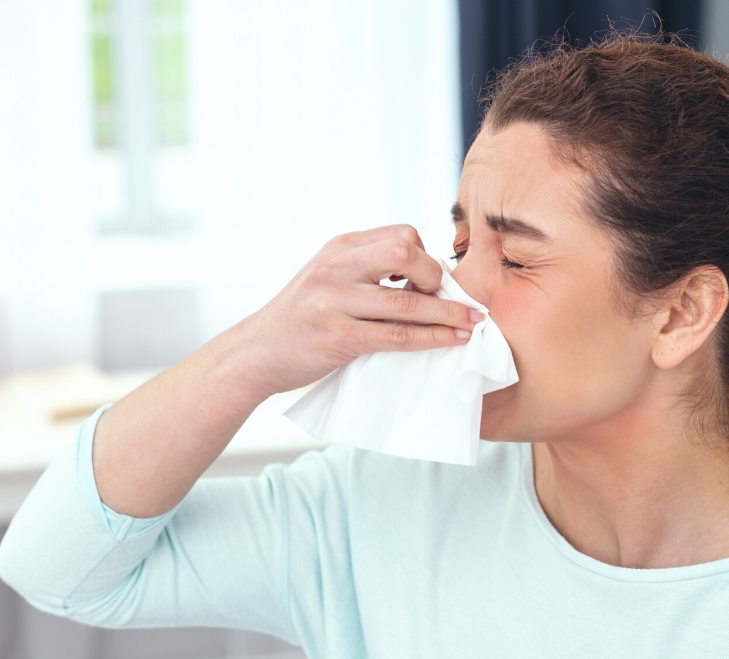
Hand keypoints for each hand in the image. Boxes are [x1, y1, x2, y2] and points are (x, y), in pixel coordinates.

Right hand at [231, 224, 482, 395]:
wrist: (256, 353)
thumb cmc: (300, 318)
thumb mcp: (327, 277)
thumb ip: (366, 269)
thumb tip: (426, 274)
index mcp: (339, 247)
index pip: (401, 234)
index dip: (428, 255)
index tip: (435, 280)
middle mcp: (336, 267)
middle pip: (406, 252)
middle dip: (437, 276)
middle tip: (449, 299)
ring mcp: (335, 302)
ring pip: (408, 301)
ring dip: (448, 313)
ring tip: (472, 323)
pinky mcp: (338, 337)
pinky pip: (398, 336)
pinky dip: (432, 338)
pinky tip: (451, 340)